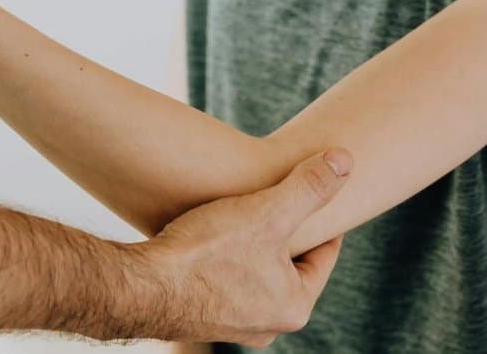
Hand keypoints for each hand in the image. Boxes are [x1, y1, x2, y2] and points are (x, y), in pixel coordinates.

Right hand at [136, 149, 352, 346]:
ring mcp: (232, 325)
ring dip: (252, 246)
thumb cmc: (205, 253)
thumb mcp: (266, 212)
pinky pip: (225, 281)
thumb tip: (346, 161)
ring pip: (256, 274)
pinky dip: (224, 259)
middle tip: (275, 198)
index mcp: (294, 306)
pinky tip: (210, 236)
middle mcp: (268, 325)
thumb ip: (309, 187)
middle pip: (289, 266)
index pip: (323, 254)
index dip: (321, 216)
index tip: (315, 189)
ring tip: (242, 214)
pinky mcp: (199, 316)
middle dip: (284, 233)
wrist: (140, 287)